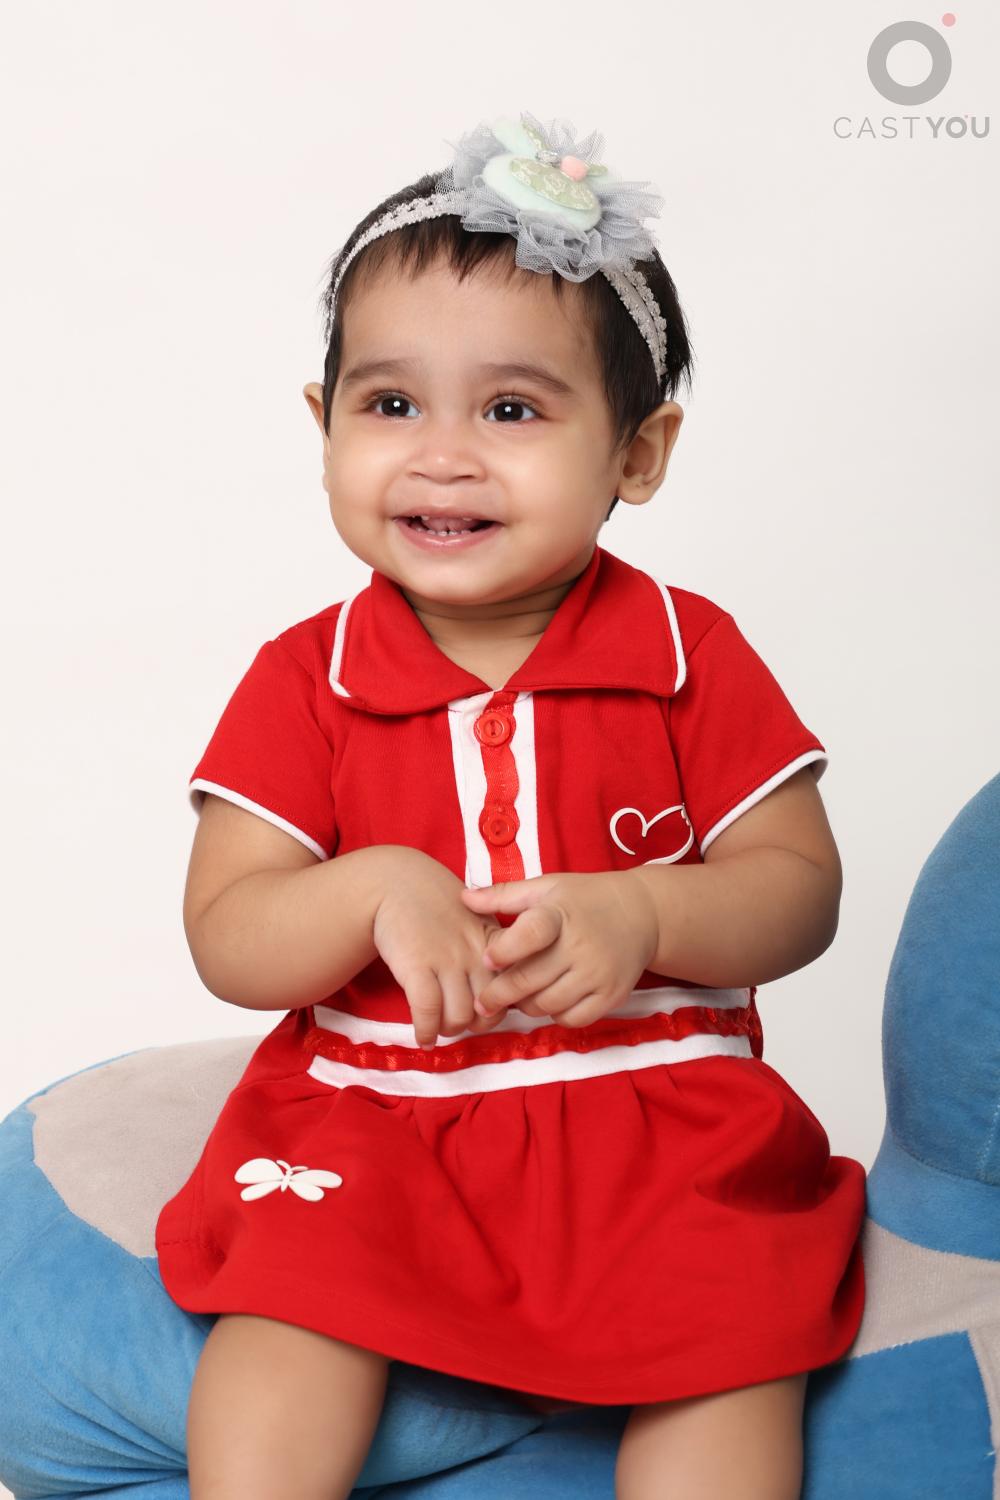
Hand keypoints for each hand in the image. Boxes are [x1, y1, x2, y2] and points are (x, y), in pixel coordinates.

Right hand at [371, 848, 513, 1048]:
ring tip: (439, 1027)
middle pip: (489, 1010)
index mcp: (493, 941)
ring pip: (460, 1017)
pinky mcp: (417, 965)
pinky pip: (428, 1011)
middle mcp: (474, 953)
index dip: (502, 1005)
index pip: (513, 986)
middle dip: (475, 1024)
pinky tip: (423, 1038)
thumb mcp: (476, 917)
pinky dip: (426, 1031)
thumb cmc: (436, 904)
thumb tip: (502, 987)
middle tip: (460, 1022)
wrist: (396, 883)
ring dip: (449, 1030)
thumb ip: (493, 947)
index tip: (485, 1009)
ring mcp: (446, 960)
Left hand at [459, 871, 658, 1028]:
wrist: (641, 914)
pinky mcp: (612, 995)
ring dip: (525, 1006)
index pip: (531, 934)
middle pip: (531, 980)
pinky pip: (573, 1019)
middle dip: (499, 994)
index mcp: (561, 914)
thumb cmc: (584, 899)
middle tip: (481, 1003)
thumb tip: (464, 898)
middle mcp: (582, 945)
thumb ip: (504, 895)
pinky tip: (548, 1001)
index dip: (505, 950)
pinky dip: (555, 1015)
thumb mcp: (547, 887)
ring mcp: (599, 973)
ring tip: (516, 998)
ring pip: (547, 1004)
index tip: (486, 960)